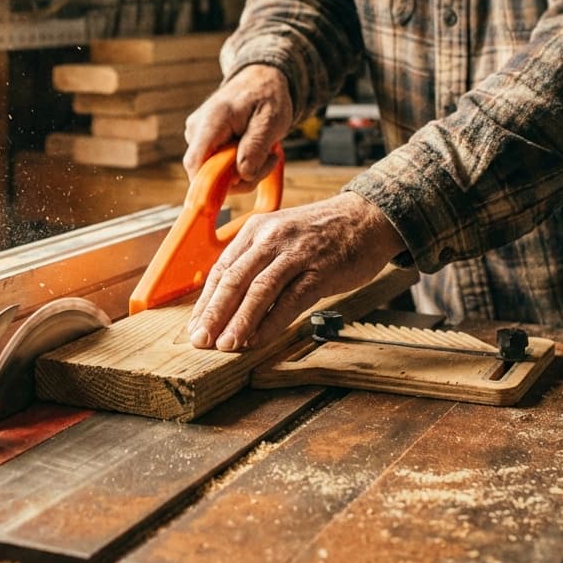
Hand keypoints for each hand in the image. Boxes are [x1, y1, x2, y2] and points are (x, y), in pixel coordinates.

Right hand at [183, 64, 292, 186]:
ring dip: (244, 173)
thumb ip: (256, 146)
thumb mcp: (271, 119)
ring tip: (266, 153)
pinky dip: (239, 168)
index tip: (243, 181)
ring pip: (215, 174)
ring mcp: (197, 137)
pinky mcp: (203, 144)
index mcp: (211, 121)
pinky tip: (254, 151)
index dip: (211, 183)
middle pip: (207, 173)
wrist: (259, 81)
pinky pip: (218, 168)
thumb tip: (243, 175)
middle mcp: (196, 130)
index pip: (195, 163)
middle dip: (241, 177)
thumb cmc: (266, 96)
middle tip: (269, 160)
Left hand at [188, 192, 405, 351]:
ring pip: (259, 290)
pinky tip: (259, 340)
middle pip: (234, 279)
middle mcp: (271, 238)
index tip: (195, 327)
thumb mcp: (280, 236)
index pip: (222, 269)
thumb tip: (228, 301)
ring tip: (226, 345)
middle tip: (201, 341)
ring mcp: (296, 253)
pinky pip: (291, 300)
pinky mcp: (321, 270)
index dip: (206, 301)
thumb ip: (255, 261)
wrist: (367, 218)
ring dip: (240, 321)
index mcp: (256, 230)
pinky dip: (272, 323)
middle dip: (214, 313)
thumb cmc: (321, 234)